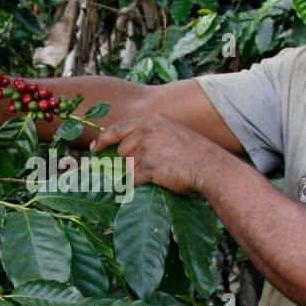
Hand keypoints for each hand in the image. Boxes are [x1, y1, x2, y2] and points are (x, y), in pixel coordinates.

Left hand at [88, 112, 225, 194]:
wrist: (210, 166)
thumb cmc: (195, 153)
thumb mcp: (172, 132)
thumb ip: (150, 135)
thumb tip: (126, 150)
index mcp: (151, 120)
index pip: (119, 128)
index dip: (103, 139)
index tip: (94, 148)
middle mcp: (147, 131)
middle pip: (122, 150)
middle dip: (129, 162)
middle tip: (147, 168)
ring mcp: (147, 149)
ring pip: (128, 166)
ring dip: (139, 173)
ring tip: (160, 173)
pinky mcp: (149, 167)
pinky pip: (134, 180)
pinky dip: (140, 185)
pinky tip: (155, 182)